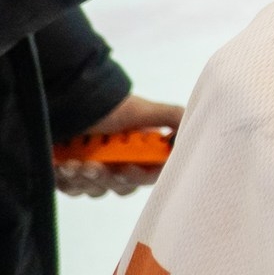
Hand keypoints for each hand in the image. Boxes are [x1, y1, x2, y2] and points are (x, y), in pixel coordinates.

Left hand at [54, 95, 181, 196]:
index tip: (126, 166)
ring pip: (95, 190)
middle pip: (120, 186)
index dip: (138, 176)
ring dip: (83, 178)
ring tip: (73, 161)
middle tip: (93, 164)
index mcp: (140, 148)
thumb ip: (173, 118)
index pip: (148, 174)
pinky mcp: (72, 174)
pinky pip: (73, 189)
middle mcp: (120, 160)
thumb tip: (191, 134)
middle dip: (105, 177)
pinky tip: (62, 164)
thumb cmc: (108, 107)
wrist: (66, 102)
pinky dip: (67, 179)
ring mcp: (95, 168)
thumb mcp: (144, 109)